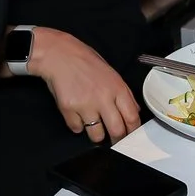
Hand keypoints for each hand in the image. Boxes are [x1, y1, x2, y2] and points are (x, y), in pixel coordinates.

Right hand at [26, 28, 139, 142]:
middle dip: (117, 139)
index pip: (132, 117)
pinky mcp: (69, 110)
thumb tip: (134, 111)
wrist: (59, 55)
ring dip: (97, 135)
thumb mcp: (111, 74)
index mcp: (117, 88)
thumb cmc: (85, 62)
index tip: (130, 134)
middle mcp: (103, 98)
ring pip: (97, 135)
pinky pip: (77, 129)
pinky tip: (78, 115)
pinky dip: (78, 126)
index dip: (133, 131)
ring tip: (94, 127)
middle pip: (117, 131)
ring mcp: (86, 105)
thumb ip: (124, 94)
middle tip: (114, 140)